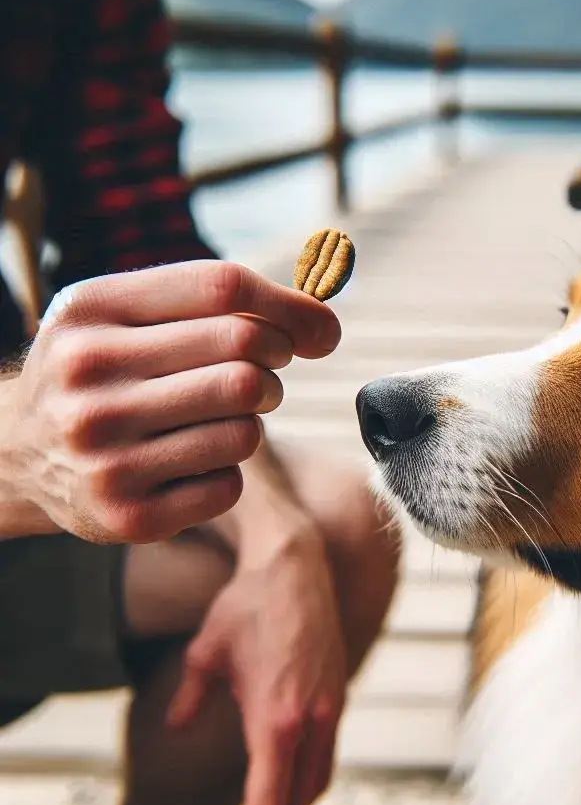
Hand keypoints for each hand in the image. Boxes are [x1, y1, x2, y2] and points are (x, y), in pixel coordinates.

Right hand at [0, 262, 339, 542]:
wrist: (14, 454)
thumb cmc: (99, 370)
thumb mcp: (122, 313)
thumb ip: (213, 303)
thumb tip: (325, 325)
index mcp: (91, 312)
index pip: (222, 289)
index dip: (291, 308)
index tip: (322, 332)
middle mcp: (88, 379)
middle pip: (245, 360)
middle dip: (275, 368)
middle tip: (262, 378)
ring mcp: (104, 454)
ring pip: (248, 428)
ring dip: (253, 422)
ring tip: (219, 418)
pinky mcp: (127, 515)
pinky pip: (230, 483)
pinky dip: (227, 470)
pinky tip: (190, 461)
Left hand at [168, 523, 346, 804]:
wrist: (297, 565)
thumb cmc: (246, 605)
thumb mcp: (204, 653)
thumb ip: (191, 697)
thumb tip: (180, 726)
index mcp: (276, 719)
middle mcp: (312, 720)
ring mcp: (332, 707)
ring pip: (319, 783)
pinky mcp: (339, 693)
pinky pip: (328, 755)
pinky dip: (307, 782)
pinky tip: (288, 783)